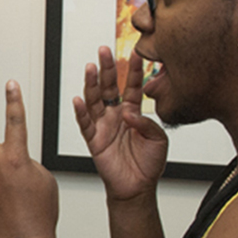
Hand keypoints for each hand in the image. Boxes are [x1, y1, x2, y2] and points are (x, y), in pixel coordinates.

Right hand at [72, 47, 167, 201]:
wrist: (137, 187)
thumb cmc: (149, 164)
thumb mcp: (158, 140)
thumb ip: (147, 123)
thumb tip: (129, 114)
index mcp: (133, 112)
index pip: (133, 86)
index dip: (134, 71)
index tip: (137, 53)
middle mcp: (116, 115)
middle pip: (109, 87)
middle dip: (107, 68)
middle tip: (104, 50)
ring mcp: (103, 126)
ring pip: (95, 100)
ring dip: (92, 83)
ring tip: (91, 67)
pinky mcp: (94, 139)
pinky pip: (85, 123)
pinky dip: (81, 112)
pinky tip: (79, 100)